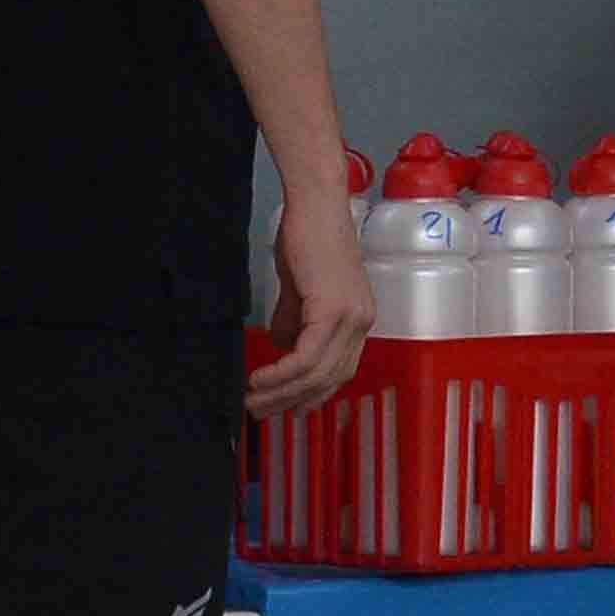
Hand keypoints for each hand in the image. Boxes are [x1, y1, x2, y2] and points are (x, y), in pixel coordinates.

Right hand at [252, 199, 374, 416]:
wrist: (314, 205)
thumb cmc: (307, 236)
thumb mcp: (301, 288)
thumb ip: (295, 319)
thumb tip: (282, 346)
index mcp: (359, 317)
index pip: (340, 370)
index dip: (312, 394)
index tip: (286, 406)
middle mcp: (361, 321)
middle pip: (330, 379)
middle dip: (291, 400)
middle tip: (260, 410)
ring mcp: (351, 317)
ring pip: (317, 373)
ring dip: (282, 391)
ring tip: (253, 399)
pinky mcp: (333, 310)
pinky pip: (306, 356)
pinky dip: (282, 373)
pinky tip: (261, 378)